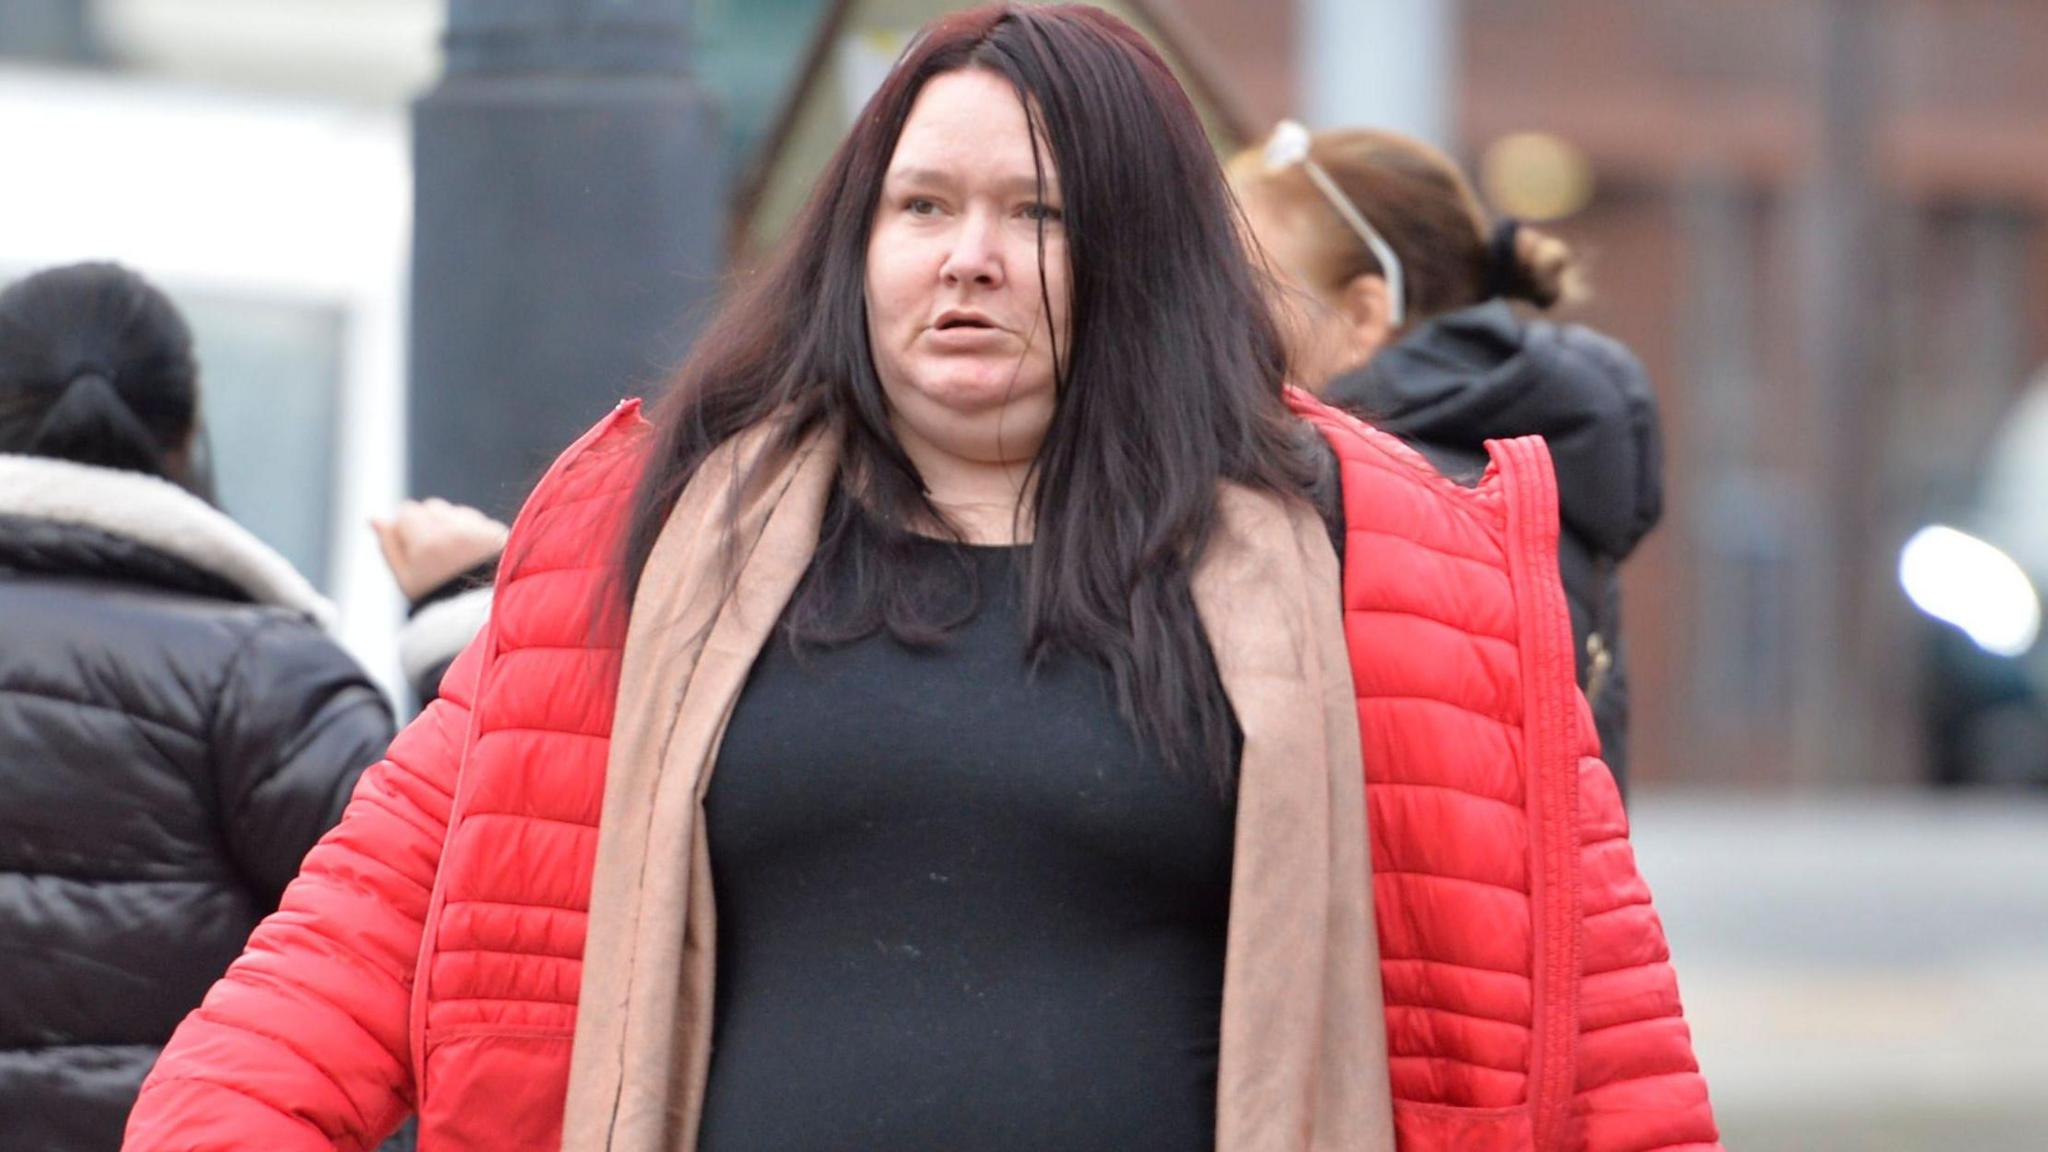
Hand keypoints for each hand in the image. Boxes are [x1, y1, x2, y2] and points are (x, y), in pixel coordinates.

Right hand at [371, 498, 508, 602]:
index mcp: (426, 544)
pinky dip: (472, 532)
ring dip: (451, 525)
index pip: (407, 512)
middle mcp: (453, 532)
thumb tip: (375, 518)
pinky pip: (477, 520)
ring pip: (454, 511)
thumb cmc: (438, 600)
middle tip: (434, 554)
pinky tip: (472, 555)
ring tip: (454, 556)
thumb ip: (388, 546)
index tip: (413, 549)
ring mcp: (478, 531)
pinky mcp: (497, 533)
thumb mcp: (406, 580)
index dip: (405, 530)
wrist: (482, 613)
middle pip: (431, 506)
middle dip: (428, 524)